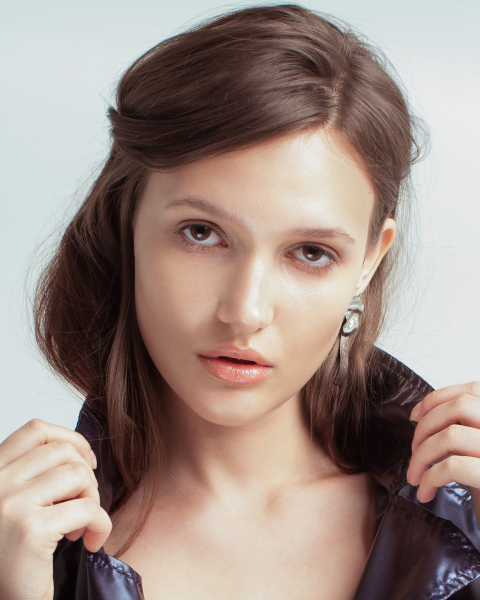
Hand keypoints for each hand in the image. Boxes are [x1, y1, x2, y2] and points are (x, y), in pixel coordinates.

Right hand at [0, 419, 111, 599]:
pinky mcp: (31, 530)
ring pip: (78, 474)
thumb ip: (34, 475)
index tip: (87, 462)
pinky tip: (91, 541)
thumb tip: (80, 451)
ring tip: (82, 524)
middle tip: (84, 505)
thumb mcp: (16, 504)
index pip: (35, 430)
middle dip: (86, 476)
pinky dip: (101, 524)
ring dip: (93, 499)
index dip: (70, 439)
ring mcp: (10, 505)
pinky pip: (87, 509)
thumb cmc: (17, 556)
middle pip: (62, 451)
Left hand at [406, 382, 479, 521]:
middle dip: (426, 426)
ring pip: (450, 435)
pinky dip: (429, 478)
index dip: (437, 398)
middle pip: (458, 407)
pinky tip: (424, 492)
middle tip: (413, 452)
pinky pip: (452, 467)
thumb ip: (463, 427)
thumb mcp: (478, 450)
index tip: (414, 415)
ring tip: (414, 476)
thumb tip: (419, 414)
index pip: (472, 390)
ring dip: (421, 456)